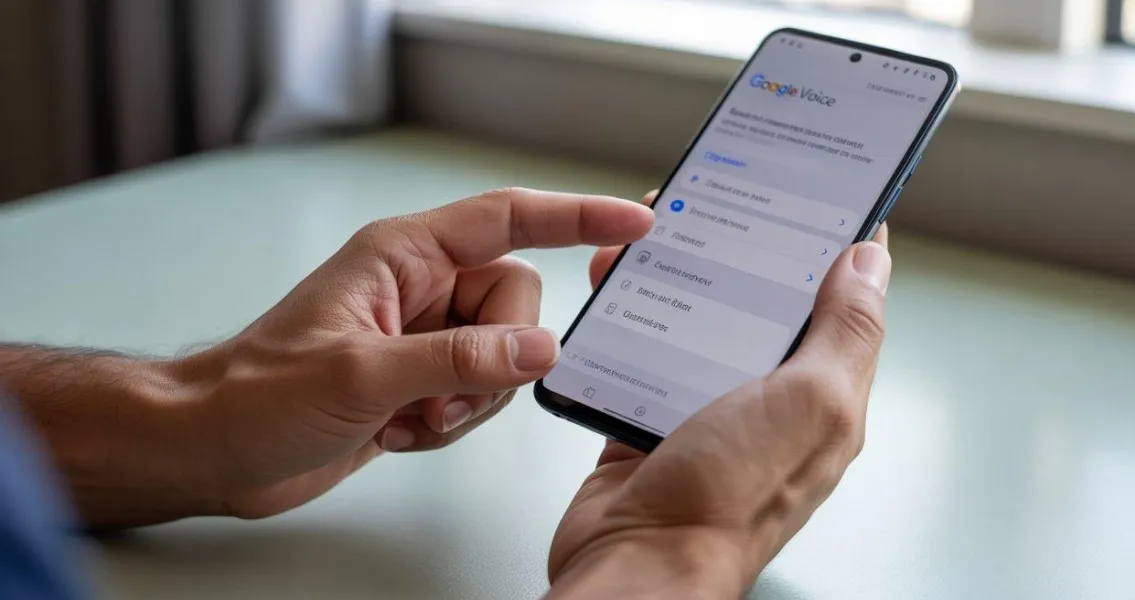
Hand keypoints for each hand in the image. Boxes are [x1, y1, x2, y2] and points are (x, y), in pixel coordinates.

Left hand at [170, 188, 652, 518]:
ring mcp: (422, 336)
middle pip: (515, 304)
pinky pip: (477, 395)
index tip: (631, 224)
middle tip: (441, 394)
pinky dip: (450, 423)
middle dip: (495, 359)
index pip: (507, 221)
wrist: (215, 450)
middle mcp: (421, 289)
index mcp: (404, 256)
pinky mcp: (419, 380)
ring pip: (502, 356)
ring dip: (468, 401)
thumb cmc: (257, 394)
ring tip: (407, 417)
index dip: (574, 217)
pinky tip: (396, 431)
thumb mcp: (363, 375)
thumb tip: (539, 350)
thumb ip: (459, 360)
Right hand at [546, 191, 890, 597]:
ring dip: (679, 278)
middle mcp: (770, 402)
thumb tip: (870, 263)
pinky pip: (644, 353)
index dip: (839, 248)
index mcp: (823, 395)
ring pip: (700, 323)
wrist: (637, 561)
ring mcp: (708, 411)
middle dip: (743, 251)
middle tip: (720, 197)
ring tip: (653, 238)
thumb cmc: (728, 497)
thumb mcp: (810, 402)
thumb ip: (845, 332)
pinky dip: (630, 319)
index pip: (844, 306)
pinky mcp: (650, 419)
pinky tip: (615, 291)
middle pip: (765, 307)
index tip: (820, 194)